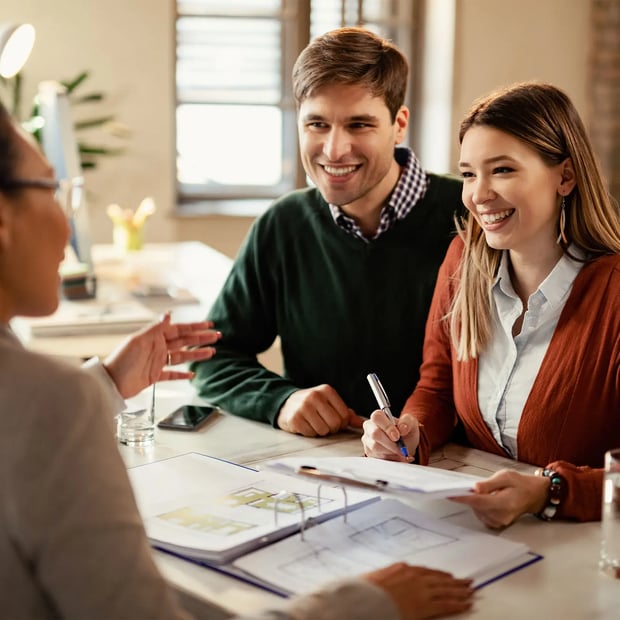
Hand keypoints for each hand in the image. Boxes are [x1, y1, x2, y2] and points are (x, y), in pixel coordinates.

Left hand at [103, 312, 221, 398]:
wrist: (111, 383)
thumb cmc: (121, 360)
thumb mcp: (138, 341)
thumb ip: (155, 328)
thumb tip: (168, 314)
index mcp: (155, 338)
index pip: (179, 330)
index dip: (195, 327)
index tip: (208, 324)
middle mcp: (158, 348)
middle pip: (184, 342)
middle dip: (201, 339)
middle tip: (216, 337)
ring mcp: (157, 362)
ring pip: (182, 357)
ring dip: (197, 354)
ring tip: (212, 352)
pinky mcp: (154, 376)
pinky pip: (172, 374)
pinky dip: (182, 374)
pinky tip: (192, 374)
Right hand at [276, 385, 363, 435]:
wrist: (286, 404)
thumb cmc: (313, 405)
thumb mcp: (329, 403)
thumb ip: (346, 413)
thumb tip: (362, 423)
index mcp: (327, 391)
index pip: (344, 415)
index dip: (342, 423)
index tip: (335, 421)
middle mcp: (315, 396)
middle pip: (335, 424)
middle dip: (332, 428)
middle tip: (324, 424)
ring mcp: (303, 407)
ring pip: (323, 430)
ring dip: (320, 431)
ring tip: (314, 423)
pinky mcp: (295, 418)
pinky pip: (311, 434)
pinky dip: (310, 433)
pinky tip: (306, 425)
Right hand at [361, 410, 418, 462]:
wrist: (405, 446)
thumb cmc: (406, 432)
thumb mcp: (412, 424)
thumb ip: (407, 422)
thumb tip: (402, 428)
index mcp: (378, 416)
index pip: (377, 417)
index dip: (387, 427)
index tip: (397, 436)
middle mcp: (369, 427)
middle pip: (374, 434)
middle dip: (390, 443)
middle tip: (401, 448)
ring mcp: (367, 440)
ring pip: (375, 447)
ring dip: (391, 451)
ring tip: (399, 451)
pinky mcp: (368, 452)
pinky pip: (377, 457)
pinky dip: (389, 458)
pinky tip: (395, 455)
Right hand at [365, 562, 473, 618]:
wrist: (366, 599)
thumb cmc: (366, 591)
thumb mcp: (376, 579)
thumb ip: (388, 578)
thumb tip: (389, 582)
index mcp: (402, 569)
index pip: (427, 572)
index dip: (440, 575)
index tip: (449, 577)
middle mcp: (415, 576)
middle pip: (440, 579)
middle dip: (455, 581)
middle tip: (468, 582)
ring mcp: (421, 590)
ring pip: (446, 590)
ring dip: (460, 591)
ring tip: (472, 591)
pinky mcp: (424, 605)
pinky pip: (445, 604)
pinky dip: (458, 604)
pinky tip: (467, 604)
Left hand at [448, 469, 549, 528]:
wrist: (533, 495)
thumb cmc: (520, 484)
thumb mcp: (505, 476)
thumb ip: (489, 484)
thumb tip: (475, 488)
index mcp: (505, 503)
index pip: (479, 501)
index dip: (463, 498)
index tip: (450, 495)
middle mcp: (502, 516)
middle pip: (476, 507)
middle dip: (471, 496)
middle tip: (475, 486)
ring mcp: (500, 522)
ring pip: (477, 511)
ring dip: (476, 501)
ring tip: (488, 492)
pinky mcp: (497, 524)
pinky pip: (481, 515)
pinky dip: (480, 507)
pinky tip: (488, 500)